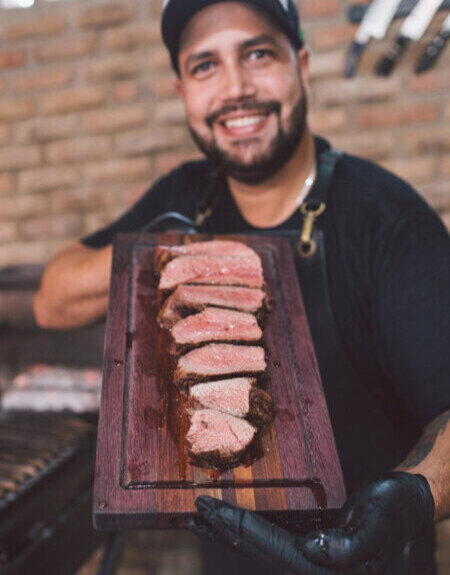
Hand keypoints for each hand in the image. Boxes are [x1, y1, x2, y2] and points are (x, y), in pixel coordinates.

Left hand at [189, 472, 433, 573]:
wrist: (409, 503)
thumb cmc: (395, 510)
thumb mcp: (378, 523)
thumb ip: (350, 545)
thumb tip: (311, 549)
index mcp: (332, 572)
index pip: (275, 551)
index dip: (240, 528)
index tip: (210, 509)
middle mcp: (318, 572)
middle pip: (262, 554)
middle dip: (227, 532)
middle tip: (196, 511)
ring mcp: (314, 564)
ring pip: (263, 551)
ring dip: (232, 534)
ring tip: (203, 520)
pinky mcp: (313, 552)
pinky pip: (273, 542)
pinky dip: (250, 531)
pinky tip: (234, 523)